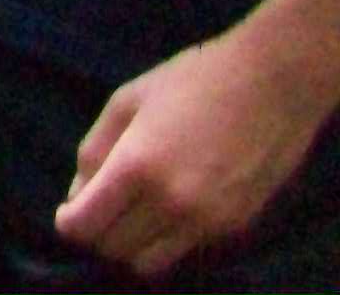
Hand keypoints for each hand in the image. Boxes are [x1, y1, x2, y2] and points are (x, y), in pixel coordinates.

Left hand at [57, 29, 339, 275]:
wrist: (273, 82)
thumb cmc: (193, 80)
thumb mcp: (126, 102)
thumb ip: (94, 151)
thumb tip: (77, 194)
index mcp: (137, 167)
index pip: (85, 226)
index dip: (69, 222)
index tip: (70, 209)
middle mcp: (172, 203)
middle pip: (114, 250)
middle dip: (98, 233)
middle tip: (101, 207)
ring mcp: (208, 219)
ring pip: (150, 262)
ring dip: (132, 245)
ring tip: (133, 213)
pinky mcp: (235, 225)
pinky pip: (186, 249)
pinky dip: (167, 239)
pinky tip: (168, 208)